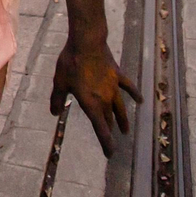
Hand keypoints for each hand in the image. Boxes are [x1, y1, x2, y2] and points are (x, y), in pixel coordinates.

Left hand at [50, 38, 139, 156]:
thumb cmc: (71, 63)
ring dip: (123, 119)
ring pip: (120, 107)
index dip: (106, 143)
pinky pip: (128, 87)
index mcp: (91, 104)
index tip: (110, 154)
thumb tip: (54, 113)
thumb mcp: (60, 83)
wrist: (87, 43)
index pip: (101, 129)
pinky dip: (134, 94)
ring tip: (125, 129)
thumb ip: (57, 99)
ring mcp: (113, 87)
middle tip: (112, 138)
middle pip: (109, 118)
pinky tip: (140, 100)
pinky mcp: (118, 75)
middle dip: (110, 129)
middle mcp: (105, 99)